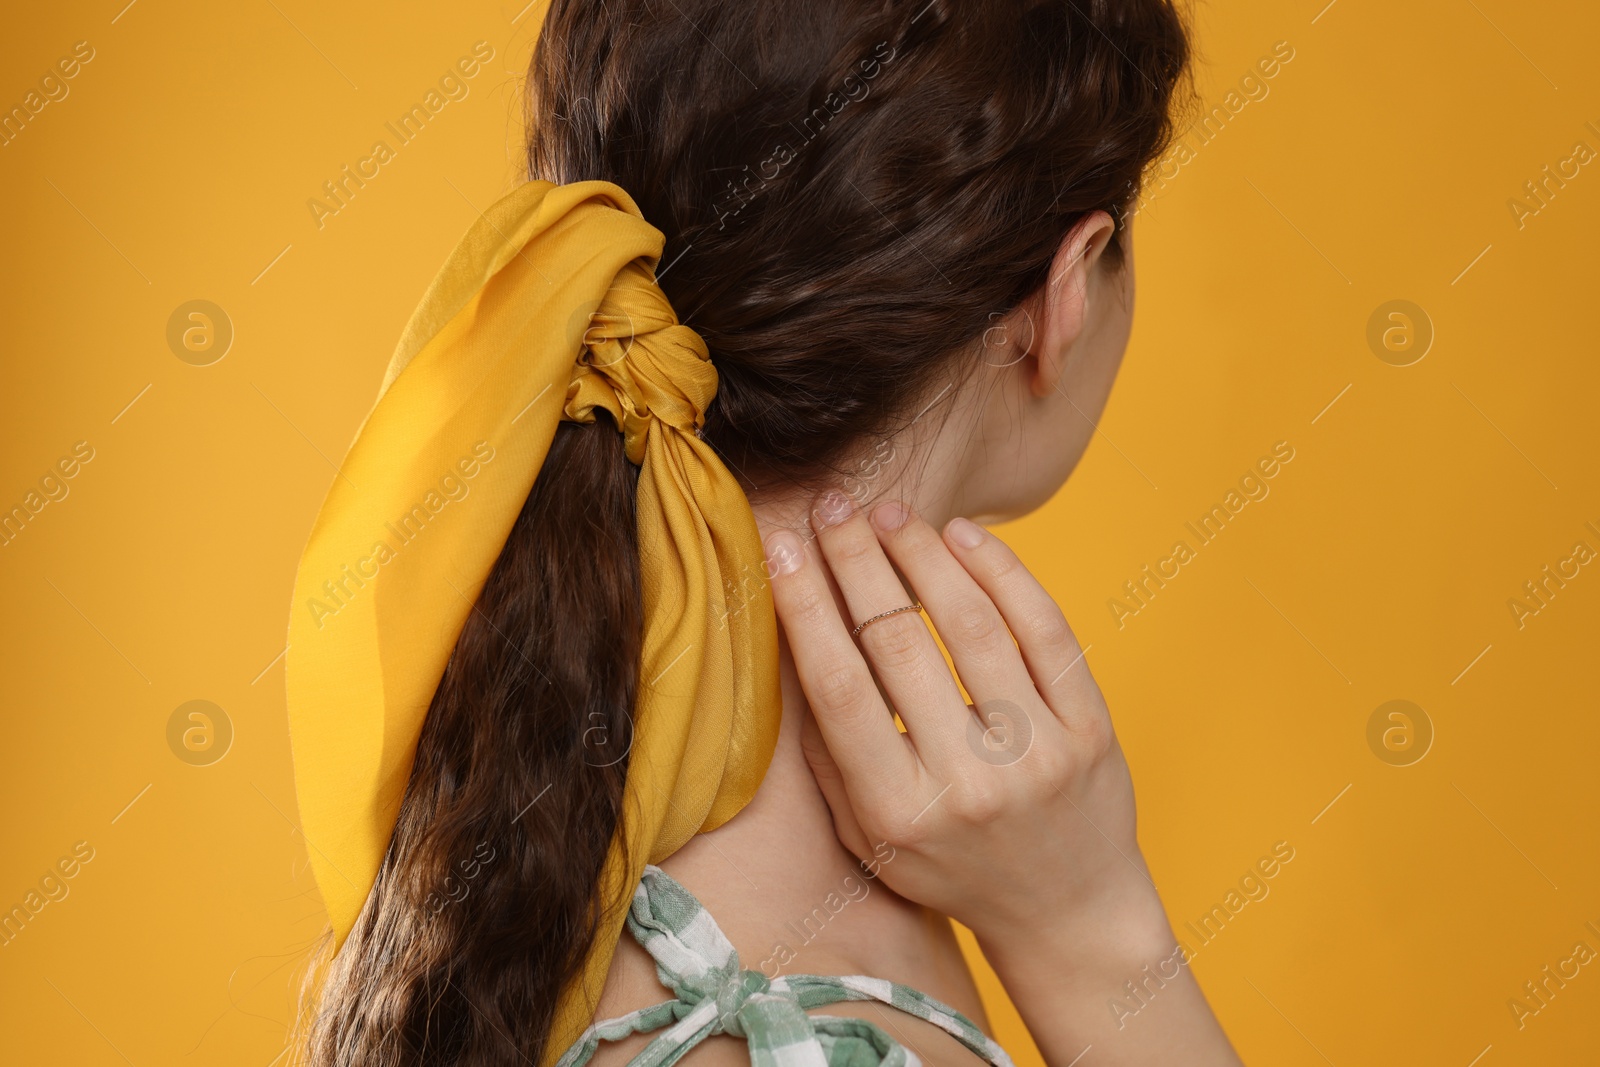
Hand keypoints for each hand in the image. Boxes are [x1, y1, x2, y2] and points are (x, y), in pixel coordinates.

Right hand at [763, 493, 1241, 1065]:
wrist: (1067, 909)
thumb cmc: (952, 866)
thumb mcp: (869, 835)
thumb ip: (829, 752)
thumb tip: (795, 642)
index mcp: (899, 812)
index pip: (839, 690)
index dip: (805, 608)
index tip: (781, 546)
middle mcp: (969, 783)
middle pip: (899, 642)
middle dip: (858, 561)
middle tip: (833, 507)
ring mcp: (1038, 753)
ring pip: (974, 624)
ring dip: (924, 554)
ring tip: (891, 513)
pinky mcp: (1090, 727)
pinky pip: (1045, 629)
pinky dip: (1003, 572)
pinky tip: (964, 537)